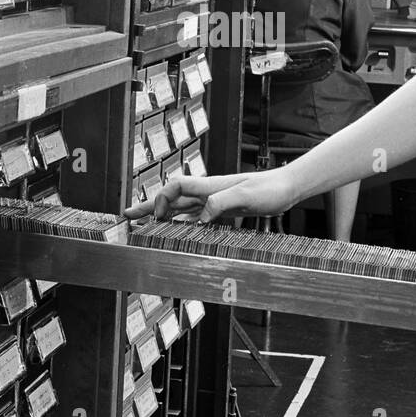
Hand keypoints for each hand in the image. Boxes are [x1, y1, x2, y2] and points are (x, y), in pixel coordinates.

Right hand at [125, 167, 295, 223]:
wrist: (287, 188)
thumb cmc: (270, 189)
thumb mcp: (246, 196)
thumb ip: (221, 203)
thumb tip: (200, 217)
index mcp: (210, 186)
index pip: (175, 187)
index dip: (160, 199)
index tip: (155, 217)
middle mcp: (208, 192)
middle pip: (171, 198)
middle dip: (149, 207)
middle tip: (128, 216)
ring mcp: (214, 201)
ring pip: (180, 208)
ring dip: (161, 216)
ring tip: (144, 225)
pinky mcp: (223, 210)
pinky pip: (195, 216)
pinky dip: (181, 222)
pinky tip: (175, 230)